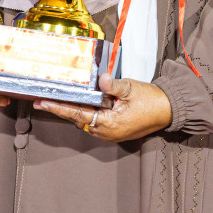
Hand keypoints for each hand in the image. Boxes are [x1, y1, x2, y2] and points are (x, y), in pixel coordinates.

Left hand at [35, 74, 172, 142]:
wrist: (169, 110)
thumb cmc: (151, 100)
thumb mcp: (131, 88)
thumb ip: (113, 85)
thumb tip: (100, 79)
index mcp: (109, 123)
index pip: (78, 114)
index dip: (59, 108)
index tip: (44, 103)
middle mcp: (106, 132)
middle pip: (78, 119)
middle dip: (62, 109)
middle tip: (44, 99)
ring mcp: (111, 133)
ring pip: (86, 120)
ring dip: (73, 110)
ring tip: (57, 99)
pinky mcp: (115, 130)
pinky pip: (95, 121)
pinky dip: (86, 111)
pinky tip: (80, 101)